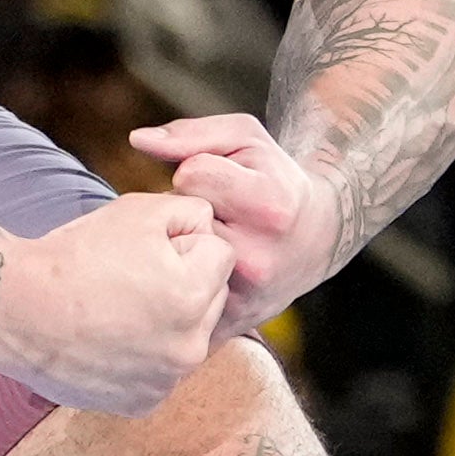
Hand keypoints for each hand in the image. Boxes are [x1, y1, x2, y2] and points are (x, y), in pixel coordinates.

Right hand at [0, 187, 236, 410]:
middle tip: (130, 279)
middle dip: (185, 283)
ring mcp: (165, 381)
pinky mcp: (143, 403)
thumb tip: (210, 231)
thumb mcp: (139, 211)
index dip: (183, 243)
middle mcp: (189, 348)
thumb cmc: (74, 255)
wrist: (14, 308)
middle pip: (211, 299)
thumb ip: (193, 213)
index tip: (143, 250)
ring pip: (190, 336)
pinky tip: (112, 340)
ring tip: (120, 309)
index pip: (220, 255)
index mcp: (192, 297)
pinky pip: (163, 370)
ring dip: (170, 321)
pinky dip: (146, 356)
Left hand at [131, 108, 331, 332]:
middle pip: (180, 221)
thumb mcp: (246, 141)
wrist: (317, 238)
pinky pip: (181, 299)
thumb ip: (191, 135)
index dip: (196, 172)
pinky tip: (200, 270)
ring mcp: (245, 295)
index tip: (217, 180)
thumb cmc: (274, 180)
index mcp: (268, 204)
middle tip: (215, 212)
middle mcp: (258, 255)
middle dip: (186, 212)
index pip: (191, 176)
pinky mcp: (232, 321)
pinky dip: (181, 283)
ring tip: (210, 238)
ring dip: (181, 247)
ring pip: (174, 260)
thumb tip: (137, 140)